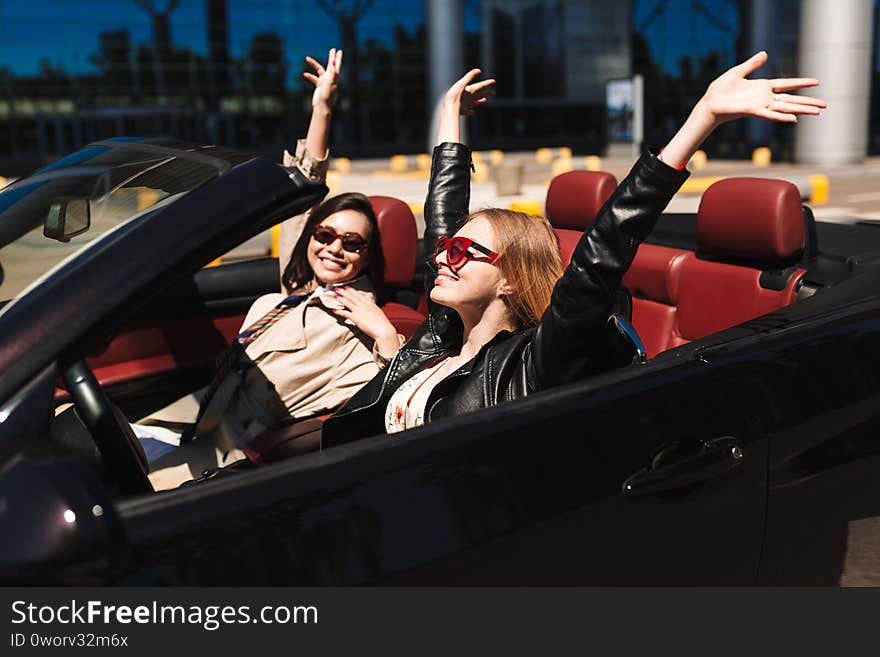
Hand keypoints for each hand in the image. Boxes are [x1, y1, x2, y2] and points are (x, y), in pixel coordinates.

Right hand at [304, 48, 341, 110]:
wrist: (322, 106)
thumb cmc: (326, 95)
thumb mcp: (329, 82)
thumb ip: (331, 71)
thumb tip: (334, 62)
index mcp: (334, 77)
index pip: (336, 65)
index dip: (337, 57)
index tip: (338, 50)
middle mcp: (330, 79)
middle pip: (331, 65)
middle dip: (331, 58)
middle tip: (333, 50)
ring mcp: (325, 82)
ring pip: (319, 70)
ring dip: (313, 64)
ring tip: (307, 58)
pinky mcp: (320, 86)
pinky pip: (314, 78)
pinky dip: (309, 76)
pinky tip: (304, 74)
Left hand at [332, 287, 400, 356]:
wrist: (383, 329)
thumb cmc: (382, 323)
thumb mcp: (378, 311)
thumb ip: (372, 304)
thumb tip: (371, 299)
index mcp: (369, 303)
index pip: (359, 295)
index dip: (352, 291)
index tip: (347, 288)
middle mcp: (363, 305)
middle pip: (351, 296)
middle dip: (344, 292)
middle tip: (338, 289)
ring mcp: (359, 310)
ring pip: (347, 302)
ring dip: (340, 299)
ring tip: (334, 296)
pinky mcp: (355, 317)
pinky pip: (345, 313)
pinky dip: (339, 311)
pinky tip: (334, 310)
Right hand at [443, 68, 495, 115]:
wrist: (449, 109)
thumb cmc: (454, 96)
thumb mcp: (461, 84)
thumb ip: (469, 77)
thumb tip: (479, 70)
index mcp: (470, 91)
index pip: (481, 86)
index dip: (487, 83)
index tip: (494, 81)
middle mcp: (470, 98)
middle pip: (480, 95)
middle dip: (487, 93)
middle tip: (494, 93)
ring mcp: (466, 105)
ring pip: (475, 103)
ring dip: (480, 101)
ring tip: (484, 100)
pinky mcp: (462, 111)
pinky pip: (468, 111)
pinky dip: (471, 111)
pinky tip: (473, 112)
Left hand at [696, 51, 825, 125]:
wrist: (709, 103)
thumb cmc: (720, 90)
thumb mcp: (738, 72)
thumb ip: (752, 64)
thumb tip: (765, 54)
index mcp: (762, 87)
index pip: (787, 84)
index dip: (801, 83)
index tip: (817, 82)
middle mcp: (764, 98)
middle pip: (791, 100)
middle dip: (808, 102)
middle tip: (825, 105)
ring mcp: (760, 105)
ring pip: (785, 108)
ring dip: (801, 110)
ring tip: (817, 112)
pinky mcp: (752, 111)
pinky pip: (770, 114)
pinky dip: (781, 116)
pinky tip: (794, 119)